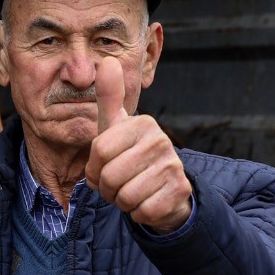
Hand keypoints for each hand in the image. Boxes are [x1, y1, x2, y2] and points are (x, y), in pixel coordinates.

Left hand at [86, 56, 192, 233]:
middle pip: (110, 176)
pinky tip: (147, 201)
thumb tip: (107, 61)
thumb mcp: (117, 127)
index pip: (98, 151)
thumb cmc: (132, 156)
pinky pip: (142, 211)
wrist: (165, 189)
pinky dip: (139, 213)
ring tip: (133, 190)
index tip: (105, 166)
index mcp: (142, 122)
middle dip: (107, 188)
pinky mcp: (179, 191)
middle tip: (119, 182)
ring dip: (122, 201)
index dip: (94, 168)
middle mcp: (161, 139)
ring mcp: (173, 165)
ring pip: (125, 196)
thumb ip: (109, 97)